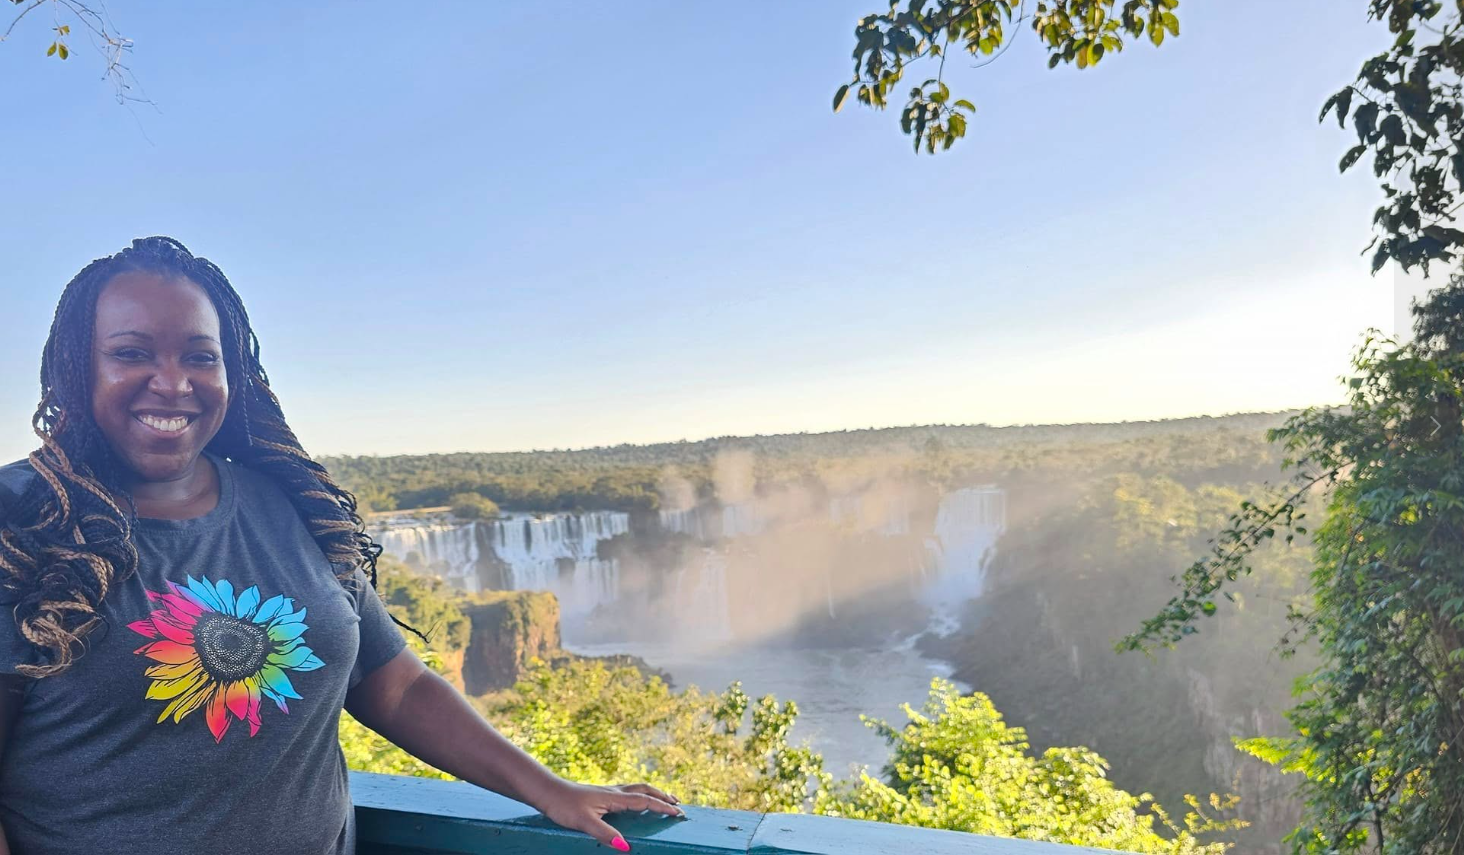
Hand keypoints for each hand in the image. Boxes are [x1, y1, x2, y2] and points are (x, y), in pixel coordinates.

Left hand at [534, 780, 685, 850]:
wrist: (547, 791)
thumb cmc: (564, 805)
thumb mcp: (585, 823)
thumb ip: (605, 834)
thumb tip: (626, 847)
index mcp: (615, 797)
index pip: (645, 801)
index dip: (662, 807)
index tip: (678, 813)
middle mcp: (614, 791)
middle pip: (645, 790)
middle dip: (662, 797)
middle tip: (678, 804)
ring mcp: (607, 791)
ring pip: (636, 789)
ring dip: (652, 794)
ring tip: (663, 799)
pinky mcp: (600, 794)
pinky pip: (627, 792)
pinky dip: (639, 795)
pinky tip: (633, 801)